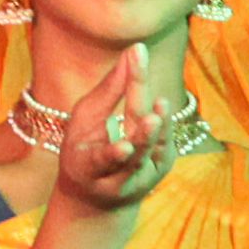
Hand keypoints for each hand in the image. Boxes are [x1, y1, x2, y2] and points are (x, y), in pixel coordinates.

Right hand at [40, 48, 176, 220]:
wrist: (96, 197)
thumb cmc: (85, 148)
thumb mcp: (86, 121)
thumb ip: (110, 89)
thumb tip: (134, 50)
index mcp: (88, 172)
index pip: (102, 159)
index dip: (113, 155)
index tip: (124, 147)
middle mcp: (117, 181)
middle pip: (132, 157)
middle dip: (141, 137)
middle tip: (152, 118)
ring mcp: (141, 179)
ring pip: (151, 155)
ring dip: (158, 132)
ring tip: (160, 105)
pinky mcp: (160, 172)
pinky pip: (164, 147)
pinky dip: (164, 127)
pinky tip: (160, 106)